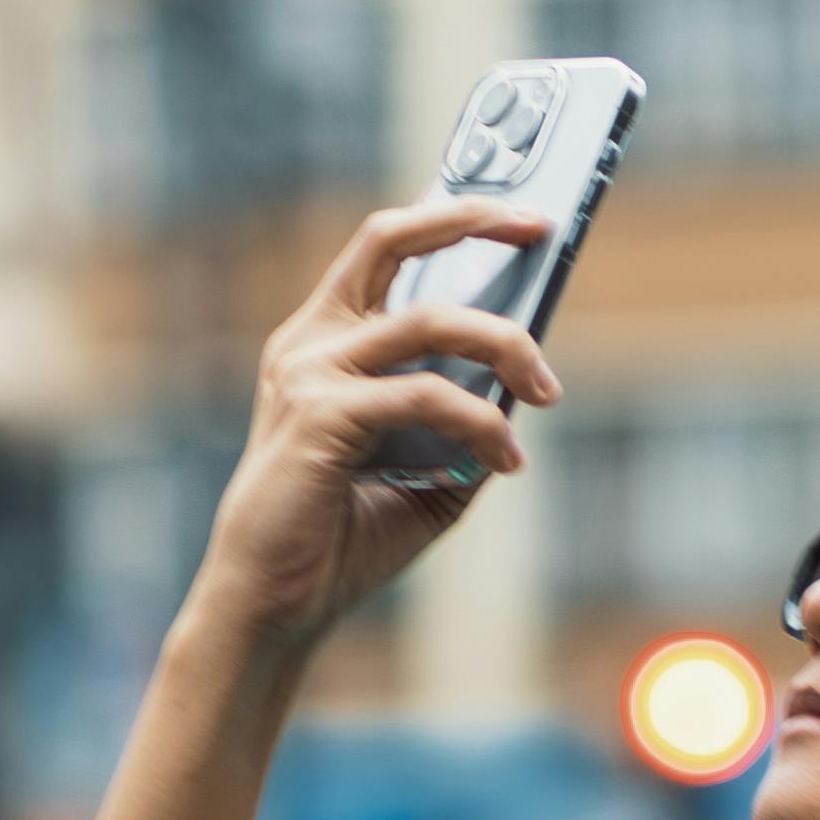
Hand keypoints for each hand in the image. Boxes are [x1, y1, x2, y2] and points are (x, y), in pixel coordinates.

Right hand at [185, 203, 563, 661]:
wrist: (274, 605)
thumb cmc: (338, 538)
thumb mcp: (425, 471)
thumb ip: (466, 422)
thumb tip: (528, 389)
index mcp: (324, 343)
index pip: (382, 247)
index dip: (448, 214)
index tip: (519, 214)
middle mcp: (309, 343)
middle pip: (389, 239)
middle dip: (471, 219)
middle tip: (539, 231)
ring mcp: (308, 373)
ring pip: (428, 320)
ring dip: (503, 345)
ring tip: (545, 390)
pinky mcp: (319, 415)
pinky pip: (425, 395)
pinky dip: (479, 423)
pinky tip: (504, 462)